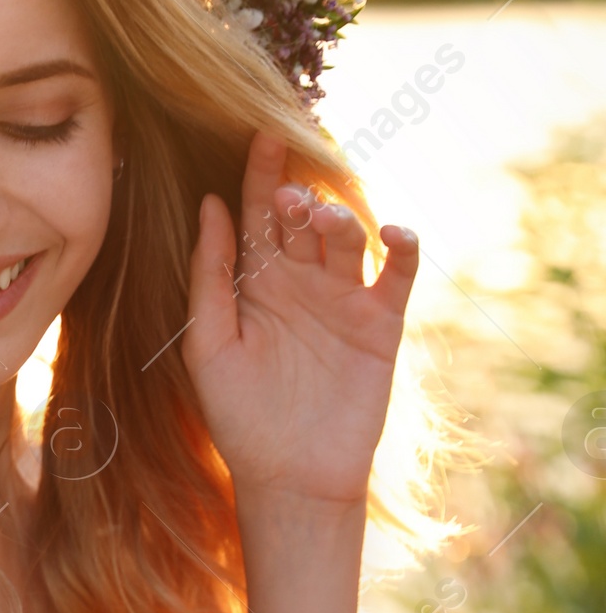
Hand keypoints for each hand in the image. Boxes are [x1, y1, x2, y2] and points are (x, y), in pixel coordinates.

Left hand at [182, 129, 418, 507]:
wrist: (289, 477)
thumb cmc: (239, 417)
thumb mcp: (209, 345)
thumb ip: (210, 277)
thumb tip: (212, 204)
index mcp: (256, 285)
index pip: (259, 216)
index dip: (260, 175)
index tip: (258, 135)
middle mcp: (301, 283)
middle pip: (303, 220)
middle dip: (297, 198)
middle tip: (288, 195)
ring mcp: (343, 300)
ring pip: (347, 238)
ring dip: (338, 219)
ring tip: (322, 220)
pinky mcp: (381, 324)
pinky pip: (397, 274)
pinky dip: (402, 246)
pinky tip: (391, 232)